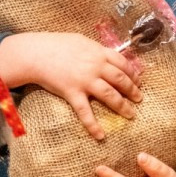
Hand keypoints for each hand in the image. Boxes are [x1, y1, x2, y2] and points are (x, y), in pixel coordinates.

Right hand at [0, 32, 142, 140]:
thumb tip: (106, 55)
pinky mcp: (72, 93)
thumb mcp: (80, 41)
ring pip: (110, 95)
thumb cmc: (56, 44)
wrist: (36, 53)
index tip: (138, 80)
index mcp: (98, 52)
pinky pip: (85, 112)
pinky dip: (93, 125)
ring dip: (122, 106)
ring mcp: (85, 81)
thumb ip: (95, 49)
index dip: (133, 73)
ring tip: (131, 114)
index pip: (123, 63)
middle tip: (139, 99)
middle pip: (120, 80)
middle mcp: (96, 67)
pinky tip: (101, 135)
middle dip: (132, 90)